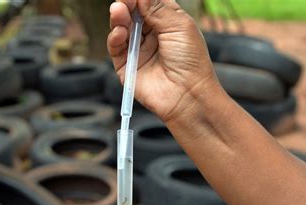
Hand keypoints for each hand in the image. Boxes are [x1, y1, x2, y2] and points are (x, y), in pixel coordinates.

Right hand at [108, 0, 219, 121]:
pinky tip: (119, 32)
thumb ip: (157, 7)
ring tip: (118, 12)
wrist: (187, 95)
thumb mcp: (179, 26)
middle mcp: (153, 35)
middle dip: (127, 4)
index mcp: (169, 22)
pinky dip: (114, 37)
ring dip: (119, 17)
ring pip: (122, 27)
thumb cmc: (191, 61)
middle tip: (123, 0)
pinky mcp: (127, 66)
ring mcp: (139, 49)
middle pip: (133, 12)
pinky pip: (116, 47)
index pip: (149, 1)